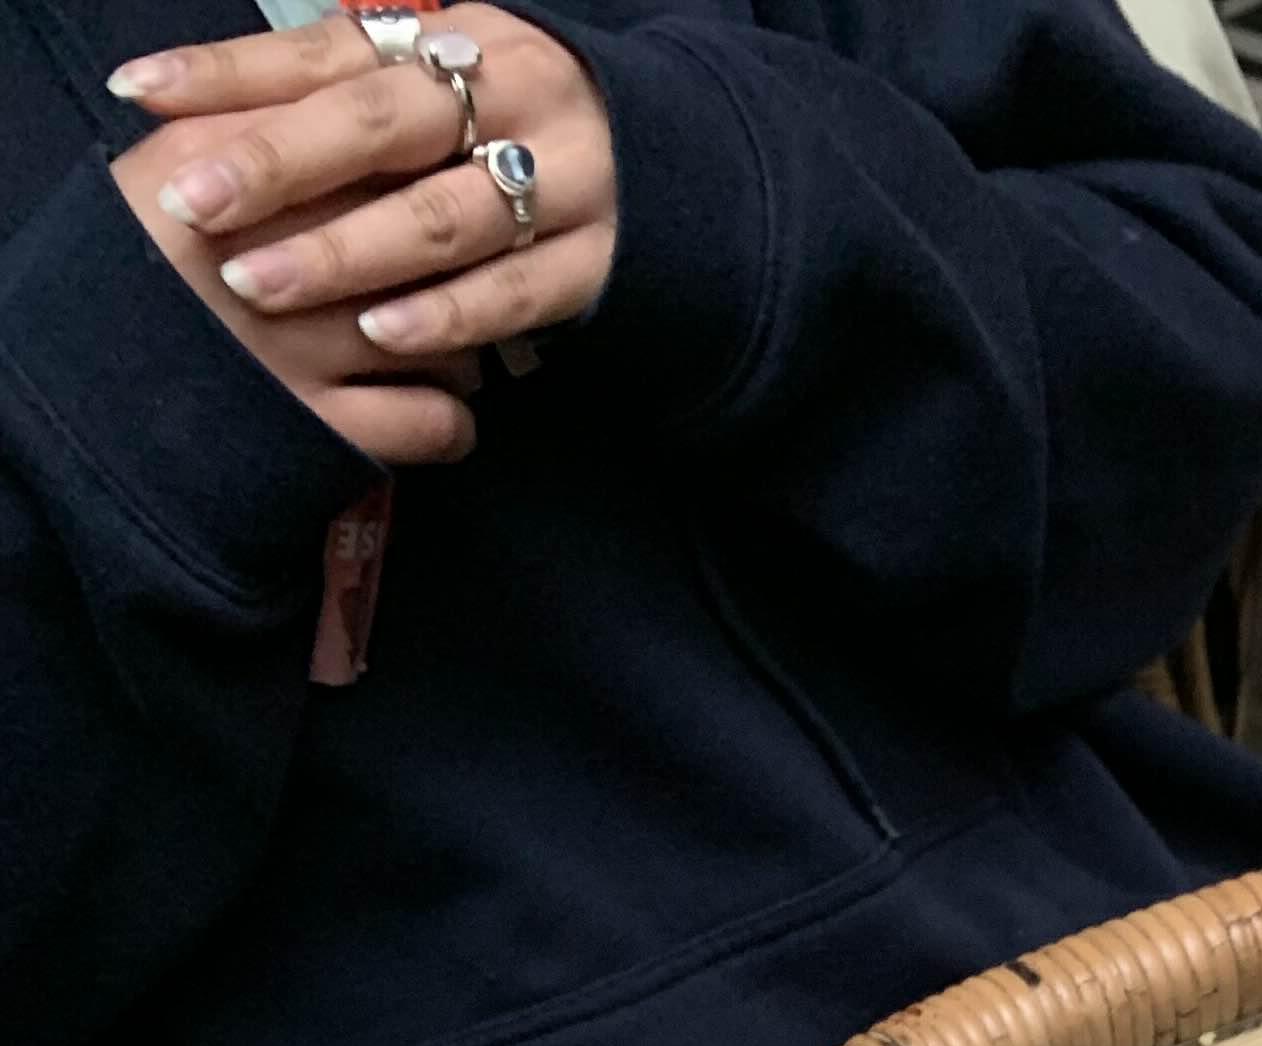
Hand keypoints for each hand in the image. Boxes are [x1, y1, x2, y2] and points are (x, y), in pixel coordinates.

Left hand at [109, 10, 614, 363]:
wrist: (667, 171)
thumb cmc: (498, 135)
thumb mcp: (418, 92)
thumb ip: (315, 92)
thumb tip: (164, 94)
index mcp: (448, 41)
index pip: (323, 52)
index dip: (229, 72)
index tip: (140, 95)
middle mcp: (507, 93)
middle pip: (378, 124)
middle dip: (278, 165)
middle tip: (195, 206)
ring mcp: (560, 177)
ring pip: (442, 215)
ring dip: (346, 252)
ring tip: (261, 283)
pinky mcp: (596, 261)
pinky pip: (514, 292)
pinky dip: (444, 315)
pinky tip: (381, 334)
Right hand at [111, 126, 480, 463]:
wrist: (93, 386)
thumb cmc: (139, 267)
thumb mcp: (174, 169)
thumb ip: (251, 128)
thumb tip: (345, 109)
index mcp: (237, 180)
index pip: (368, 156)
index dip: (413, 175)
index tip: (423, 192)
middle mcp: (277, 259)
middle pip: (417, 241)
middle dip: (444, 256)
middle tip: (446, 267)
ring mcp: (305, 353)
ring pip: (442, 332)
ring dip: (454, 339)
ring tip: (436, 341)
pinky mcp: (323, 434)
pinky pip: (436, 422)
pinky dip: (450, 420)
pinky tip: (436, 410)